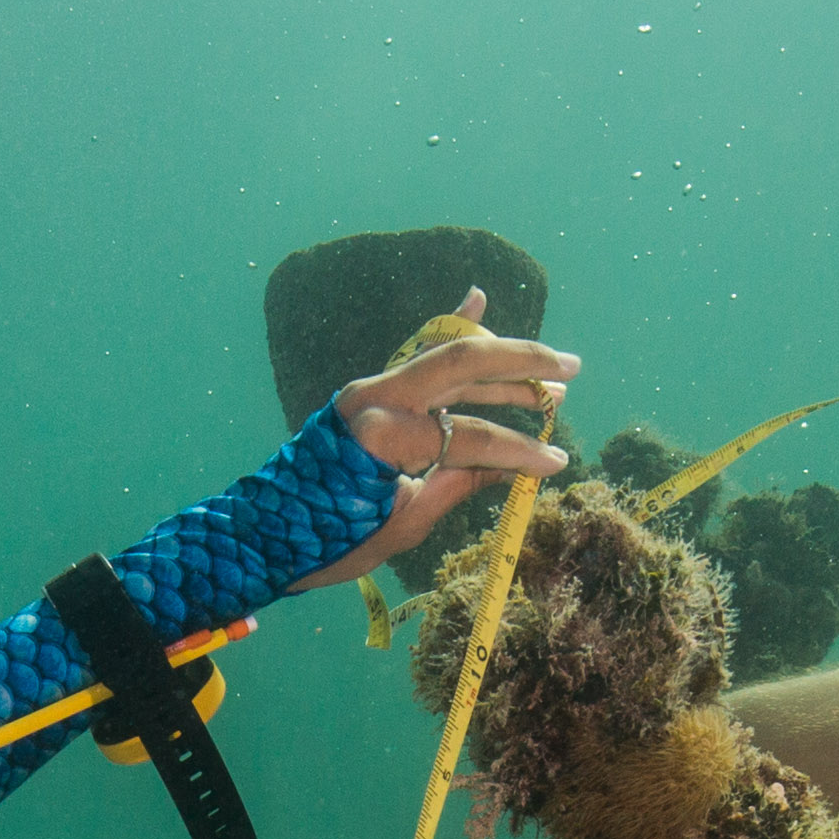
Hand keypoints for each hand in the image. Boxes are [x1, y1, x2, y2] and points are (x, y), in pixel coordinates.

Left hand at [311, 305, 581, 588]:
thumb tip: (520, 467)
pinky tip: (477, 298)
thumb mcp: (405, 522)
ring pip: (448, 361)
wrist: (264, 534)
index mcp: (384, 433)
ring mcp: (370, 388)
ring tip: (553, 378)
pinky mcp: (369, 392)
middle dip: (524, 362)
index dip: (521, 452)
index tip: (557, 464)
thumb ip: (462, 484)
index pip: (473, 437)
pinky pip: (418, 358)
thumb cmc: (332, 541)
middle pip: (465, 363)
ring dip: (502, 366)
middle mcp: (377, 396)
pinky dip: (450, 331)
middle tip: (573, 368)